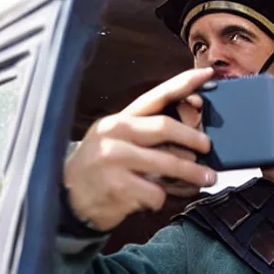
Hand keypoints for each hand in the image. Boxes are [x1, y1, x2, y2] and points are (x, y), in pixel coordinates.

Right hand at [64, 68, 216, 230]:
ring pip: (168, 162)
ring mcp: (114, 159)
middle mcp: (114, 134)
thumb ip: (144, 133)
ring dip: (193, 173)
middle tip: (207, 148)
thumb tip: (189, 132)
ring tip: (205, 179)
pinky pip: (156, 192)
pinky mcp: (118, 186)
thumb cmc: (97, 168)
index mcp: (117, 121)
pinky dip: (162, 199)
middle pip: (165, 127)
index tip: (207, 74)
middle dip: (194, 139)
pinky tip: (153, 199)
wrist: (66, 197)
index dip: (183, 84)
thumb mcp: (114, 141)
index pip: (155, 97)